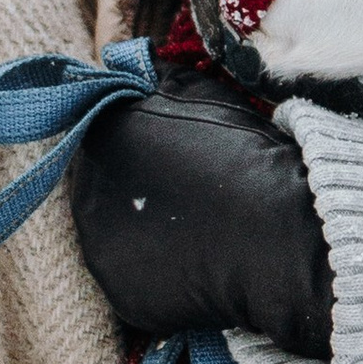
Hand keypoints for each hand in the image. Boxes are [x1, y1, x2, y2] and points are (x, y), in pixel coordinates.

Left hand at [68, 61, 333, 362]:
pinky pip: (136, 279)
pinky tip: (196, 261)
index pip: (98, 136)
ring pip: (115, 235)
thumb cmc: (243, 155)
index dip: (130, 142)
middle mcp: (86, 196)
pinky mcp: (124, 298)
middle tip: (180, 191)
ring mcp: (101, 253)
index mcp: (100, 140)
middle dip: (130, 186)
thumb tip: (126, 65)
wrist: (276, 233)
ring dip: (140, 230)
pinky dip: (160, 273)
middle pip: (100, 186)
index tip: (161, 151)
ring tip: (191, 228)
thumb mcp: (196, 91)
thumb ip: (151, 76)